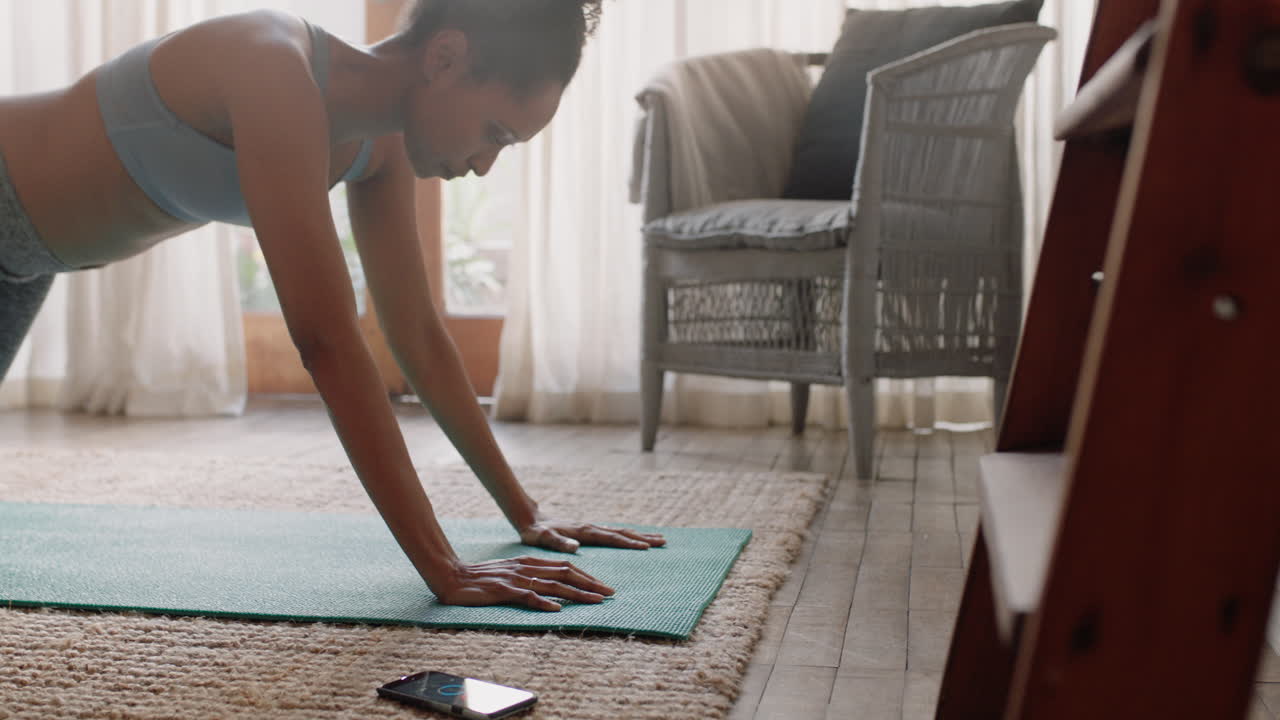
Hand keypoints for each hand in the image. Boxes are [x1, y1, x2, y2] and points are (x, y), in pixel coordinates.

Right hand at [434, 556, 614, 611]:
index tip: (603, 588)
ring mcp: (516, 578)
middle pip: (565, 573)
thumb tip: (553, 594)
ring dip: (576, 594)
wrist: (452, 576)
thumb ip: (531, 579)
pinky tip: (557, 610)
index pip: (565, 567)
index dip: (586, 577)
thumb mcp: (511, 575)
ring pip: (553, 585)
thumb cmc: (481, 580)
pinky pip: (528, 596)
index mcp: (530, 562)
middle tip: (609, 594)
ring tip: (595, 601)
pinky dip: (544, 603)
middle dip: (590, 584)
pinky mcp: (504, 589)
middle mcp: (527, 567)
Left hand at [519, 519, 666, 552]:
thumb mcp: (544, 539)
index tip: (647, 547)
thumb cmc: (535, 533)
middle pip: (622, 532)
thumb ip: (558, 542)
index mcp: (585, 531)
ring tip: (657, 539)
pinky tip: (632, 540)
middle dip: (643, 537)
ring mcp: (591, 528)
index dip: (630, 542)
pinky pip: (613, 534)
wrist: (530, 520)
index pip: (612, 537)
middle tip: (663, 541)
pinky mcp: (588, 531)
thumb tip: (576, 546)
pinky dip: (627, 536)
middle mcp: (591, 527)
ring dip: (639, 536)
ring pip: (620, 531)